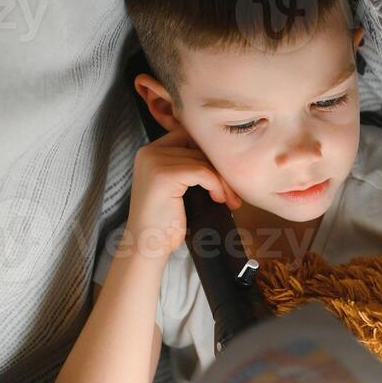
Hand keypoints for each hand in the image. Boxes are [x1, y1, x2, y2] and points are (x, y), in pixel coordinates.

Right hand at [125, 128, 242, 261]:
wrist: (148, 246)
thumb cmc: (165, 222)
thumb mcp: (177, 188)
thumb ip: (190, 167)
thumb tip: (225, 156)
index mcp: (150, 151)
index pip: (189, 136)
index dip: (210, 154)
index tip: (223, 176)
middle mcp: (149, 152)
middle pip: (198, 147)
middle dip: (220, 169)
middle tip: (233, 193)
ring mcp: (154, 162)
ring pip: (202, 160)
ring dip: (222, 181)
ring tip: (229, 200)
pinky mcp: (163, 175)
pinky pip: (202, 172)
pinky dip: (216, 185)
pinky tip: (219, 199)